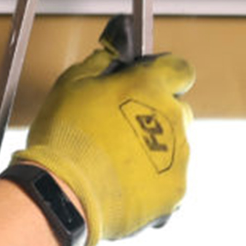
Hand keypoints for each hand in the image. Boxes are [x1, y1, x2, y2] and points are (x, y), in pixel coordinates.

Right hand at [13, 16, 195, 245]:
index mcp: (150, 88)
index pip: (179, 69)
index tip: (149, 82)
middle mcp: (172, 119)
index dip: (164, 74)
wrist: (65, 193)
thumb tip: (114, 52)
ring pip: (174, 145)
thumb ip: (101, 64)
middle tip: (119, 125)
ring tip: (113, 159)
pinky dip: (150, 179)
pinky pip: (169, 178)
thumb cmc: (65, 137)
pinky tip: (120, 180)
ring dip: (151, 148)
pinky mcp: (175, 190)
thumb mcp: (71, 84)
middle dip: (154, 114)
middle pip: (176, 109)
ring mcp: (178, 157)